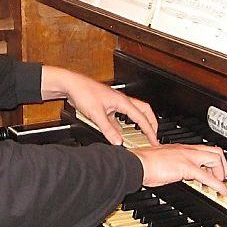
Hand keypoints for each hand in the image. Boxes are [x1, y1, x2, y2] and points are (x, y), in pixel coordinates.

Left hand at [40, 66, 157, 145]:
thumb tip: (118, 141)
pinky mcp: (107, 106)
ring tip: (141, 134)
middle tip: (154, 135)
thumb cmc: (84, 92)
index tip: (154, 140)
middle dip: (151, 123)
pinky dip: (122, 125)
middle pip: (143, 111)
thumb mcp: (96, 114)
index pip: (142, 118)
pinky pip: (119, 117)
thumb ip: (108, 129)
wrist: (72, 85)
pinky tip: (119, 133)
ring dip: (138, 123)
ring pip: (132, 113)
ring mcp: (114, 103)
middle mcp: (121, 101)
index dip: (150, 131)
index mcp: (122, 101)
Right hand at [132, 144, 226, 195]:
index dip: (213, 160)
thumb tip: (176, 173)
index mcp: (181, 148)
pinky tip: (222, 192)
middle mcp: (187, 150)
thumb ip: (172, 165)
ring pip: (216, 159)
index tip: (214, 170)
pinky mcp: (187, 168)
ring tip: (221, 184)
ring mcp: (188, 158)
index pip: (204, 149)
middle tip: (221, 177)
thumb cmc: (143, 164)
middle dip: (222, 165)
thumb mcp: (162, 161)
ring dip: (221, 173)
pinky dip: (219, 185)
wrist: (137, 164)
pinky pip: (209, 177)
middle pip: (215, 150)